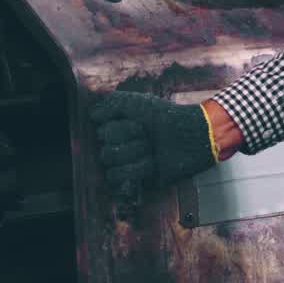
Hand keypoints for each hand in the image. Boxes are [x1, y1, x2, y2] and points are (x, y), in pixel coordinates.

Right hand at [90, 91, 217, 216]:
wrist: (192, 136)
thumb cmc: (166, 116)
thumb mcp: (139, 103)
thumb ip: (113, 104)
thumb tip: (91, 114)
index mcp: (119, 126)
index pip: (100, 132)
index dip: (119, 128)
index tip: (139, 123)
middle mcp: (120, 144)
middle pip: (103, 150)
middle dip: (128, 142)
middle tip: (147, 137)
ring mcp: (128, 162)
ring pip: (110, 164)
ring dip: (133, 155)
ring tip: (151, 150)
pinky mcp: (137, 178)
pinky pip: (119, 179)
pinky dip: (136, 169)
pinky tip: (151, 163)